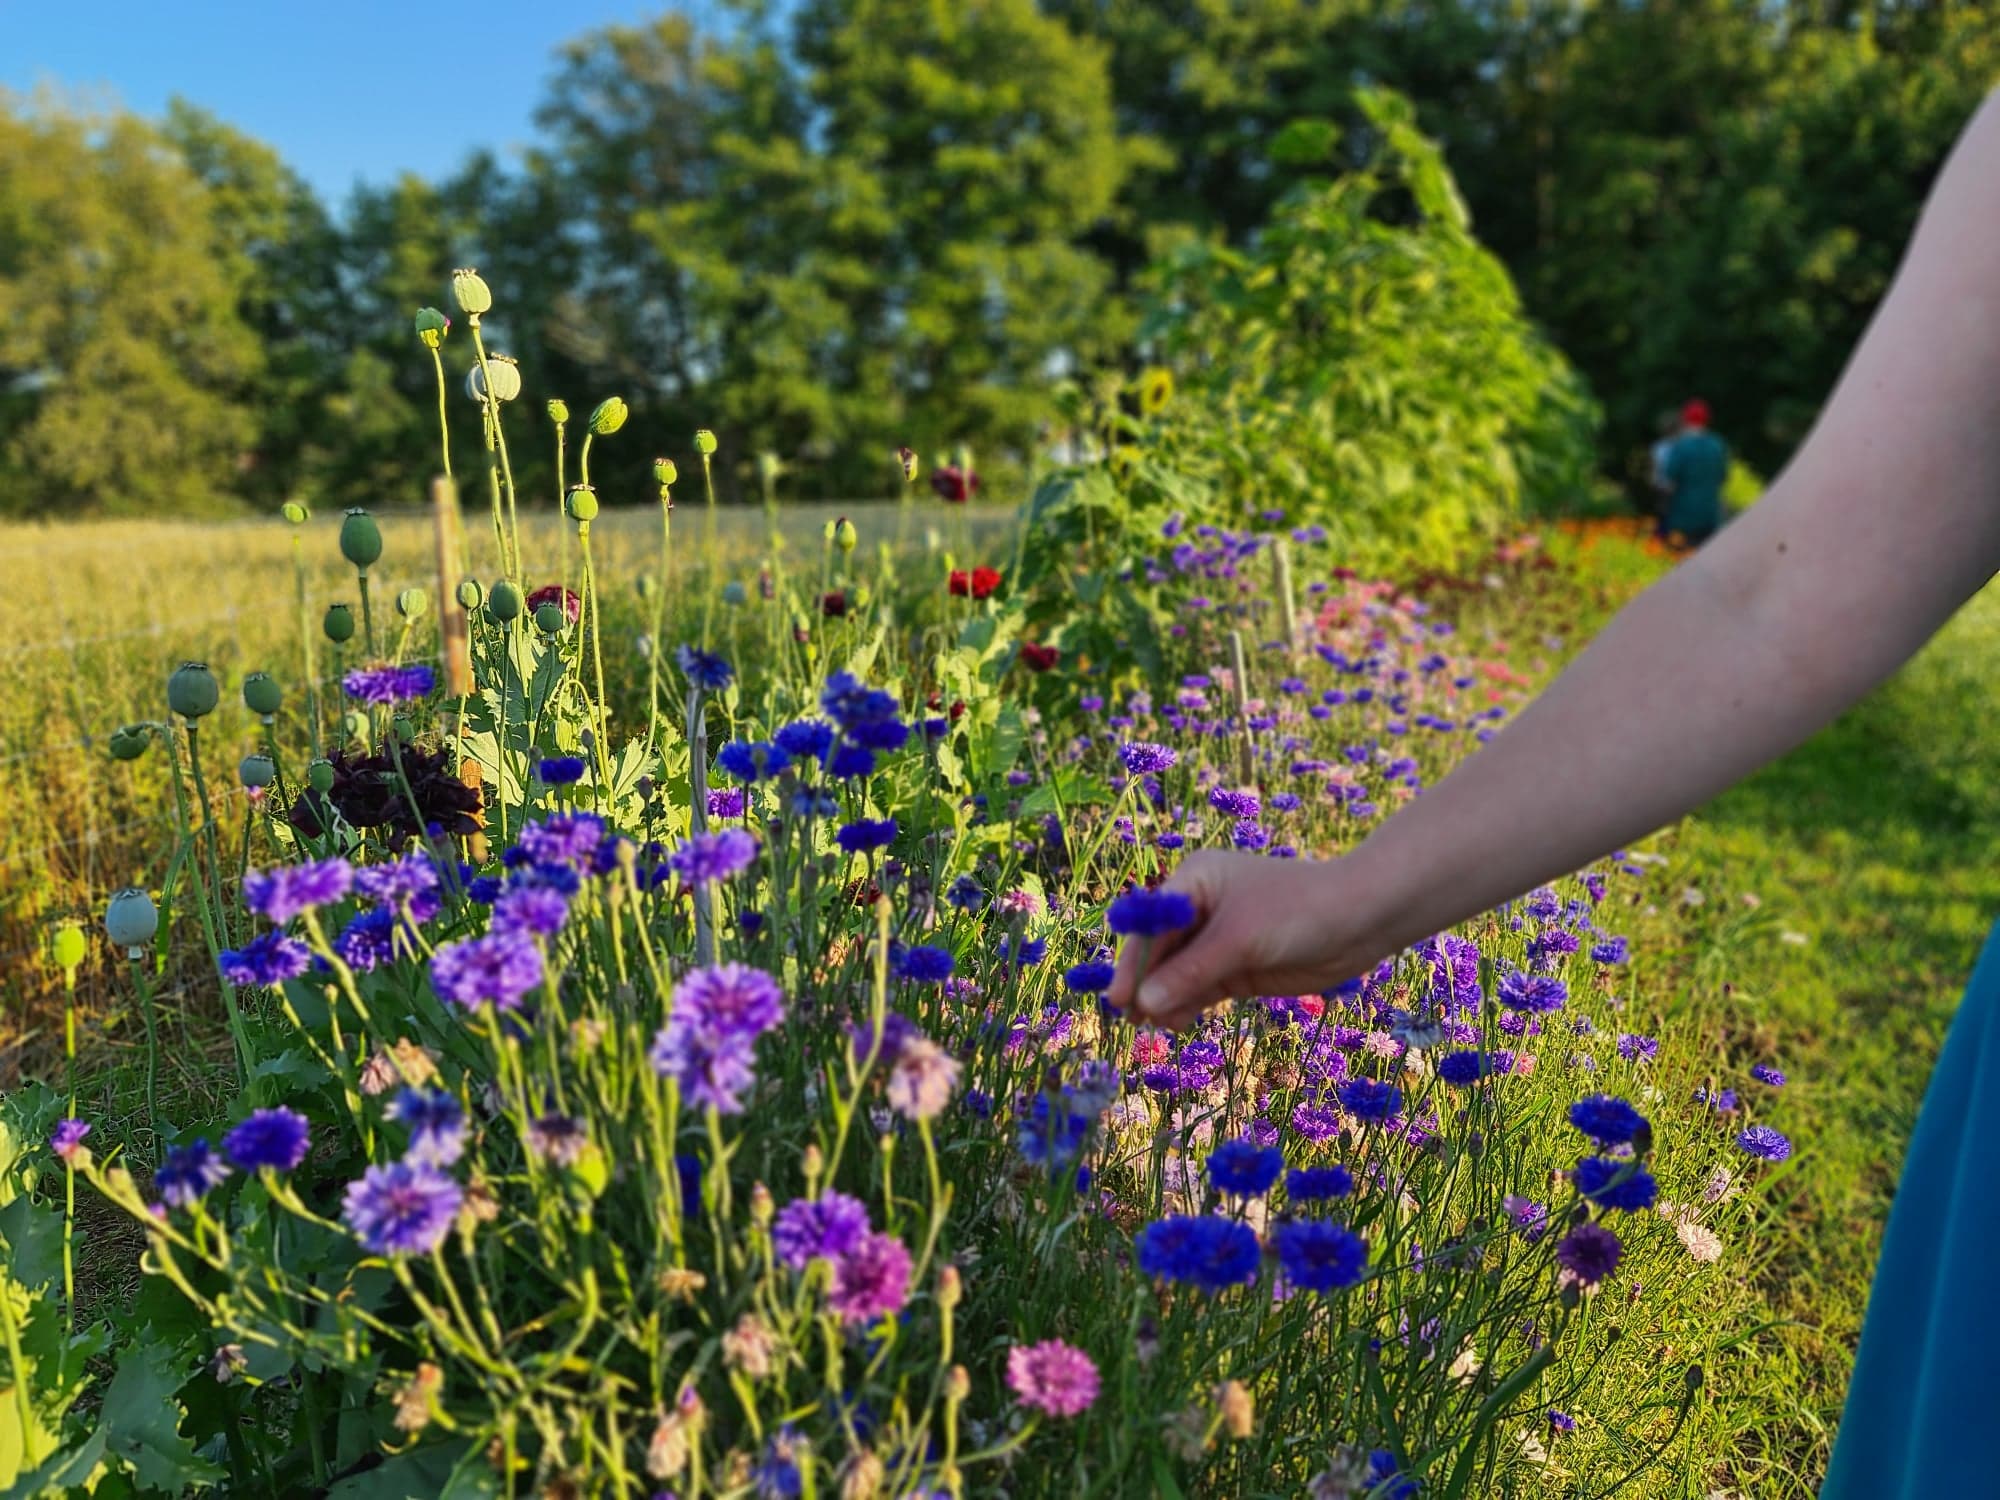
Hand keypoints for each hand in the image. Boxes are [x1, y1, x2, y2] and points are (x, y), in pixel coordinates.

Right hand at [1104, 850, 1373, 1030]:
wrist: (1361, 920)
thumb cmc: (1297, 911)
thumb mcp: (1239, 939)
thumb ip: (1191, 972)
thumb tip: (1145, 1002)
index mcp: (1194, 882)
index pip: (1151, 924)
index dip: (1133, 961)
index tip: (1121, 997)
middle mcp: (1199, 909)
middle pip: (1159, 951)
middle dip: (1148, 983)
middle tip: (1132, 1019)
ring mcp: (1218, 941)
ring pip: (1177, 974)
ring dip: (1166, 999)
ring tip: (1158, 1025)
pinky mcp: (1236, 967)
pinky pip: (1199, 988)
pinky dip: (1187, 1005)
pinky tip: (1177, 1022)